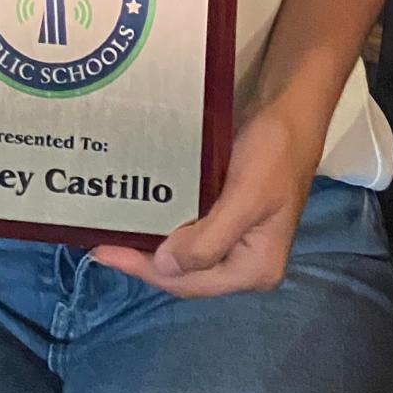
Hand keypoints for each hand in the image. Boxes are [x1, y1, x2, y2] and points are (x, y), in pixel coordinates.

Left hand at [91, 100, 320, 297]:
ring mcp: (237, 240)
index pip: (191, 282)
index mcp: (255, 268)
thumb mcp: (244, 197)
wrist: (290, 109)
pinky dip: (166, 226)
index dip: (147, 270)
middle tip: (103, 243)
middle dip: (146, 260)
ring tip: (114, 233)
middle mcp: (245, 262)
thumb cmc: (273, 152)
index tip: (108, 253)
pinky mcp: (228, 217)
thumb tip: (166, 266)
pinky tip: (143, 215)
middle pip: (186, 273)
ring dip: (152, 245)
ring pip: (185, 253)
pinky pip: (191, 230)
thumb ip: (209, 239)